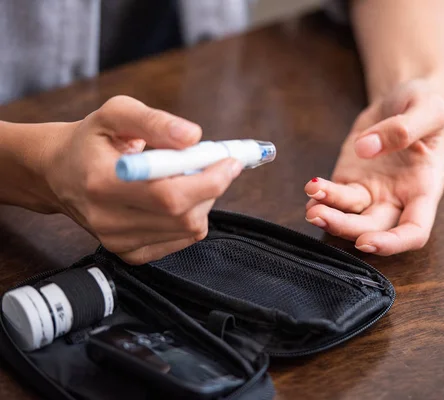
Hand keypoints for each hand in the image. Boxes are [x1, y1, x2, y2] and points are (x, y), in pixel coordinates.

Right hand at [42, 96, 241, 263]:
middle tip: (212, 164)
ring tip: (183, 177)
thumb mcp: (117, 113)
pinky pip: (181, 240)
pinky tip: (173, 199)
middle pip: (183, 216)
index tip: (229, 161)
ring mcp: (118, 241)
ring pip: (189, 229)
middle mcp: (107, 219)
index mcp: (102, 182)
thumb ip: (155, 121)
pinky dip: (190, 217)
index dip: (209, 180)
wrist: (59, 173)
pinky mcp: (129, 254)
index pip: (169, 195)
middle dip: (211, 188)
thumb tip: (193, 136)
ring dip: (202, 201)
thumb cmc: (92, 140)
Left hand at [304, 80, 443, 254]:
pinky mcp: (351, 180)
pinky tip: (311, 192)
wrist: (400, 98)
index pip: (415, 231)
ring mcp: (373, 192)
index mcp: (425, 188)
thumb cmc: (422, 105)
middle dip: (346, 228)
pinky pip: (336, 198)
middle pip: (374, 228)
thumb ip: (404, 128)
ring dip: (329, 216)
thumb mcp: (428, 107)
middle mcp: (398, 197)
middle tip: (320, 214)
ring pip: (350, 217)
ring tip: (310, 205)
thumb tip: (367, 149)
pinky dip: (321, 199)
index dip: (392, 244)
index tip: (366, 241)